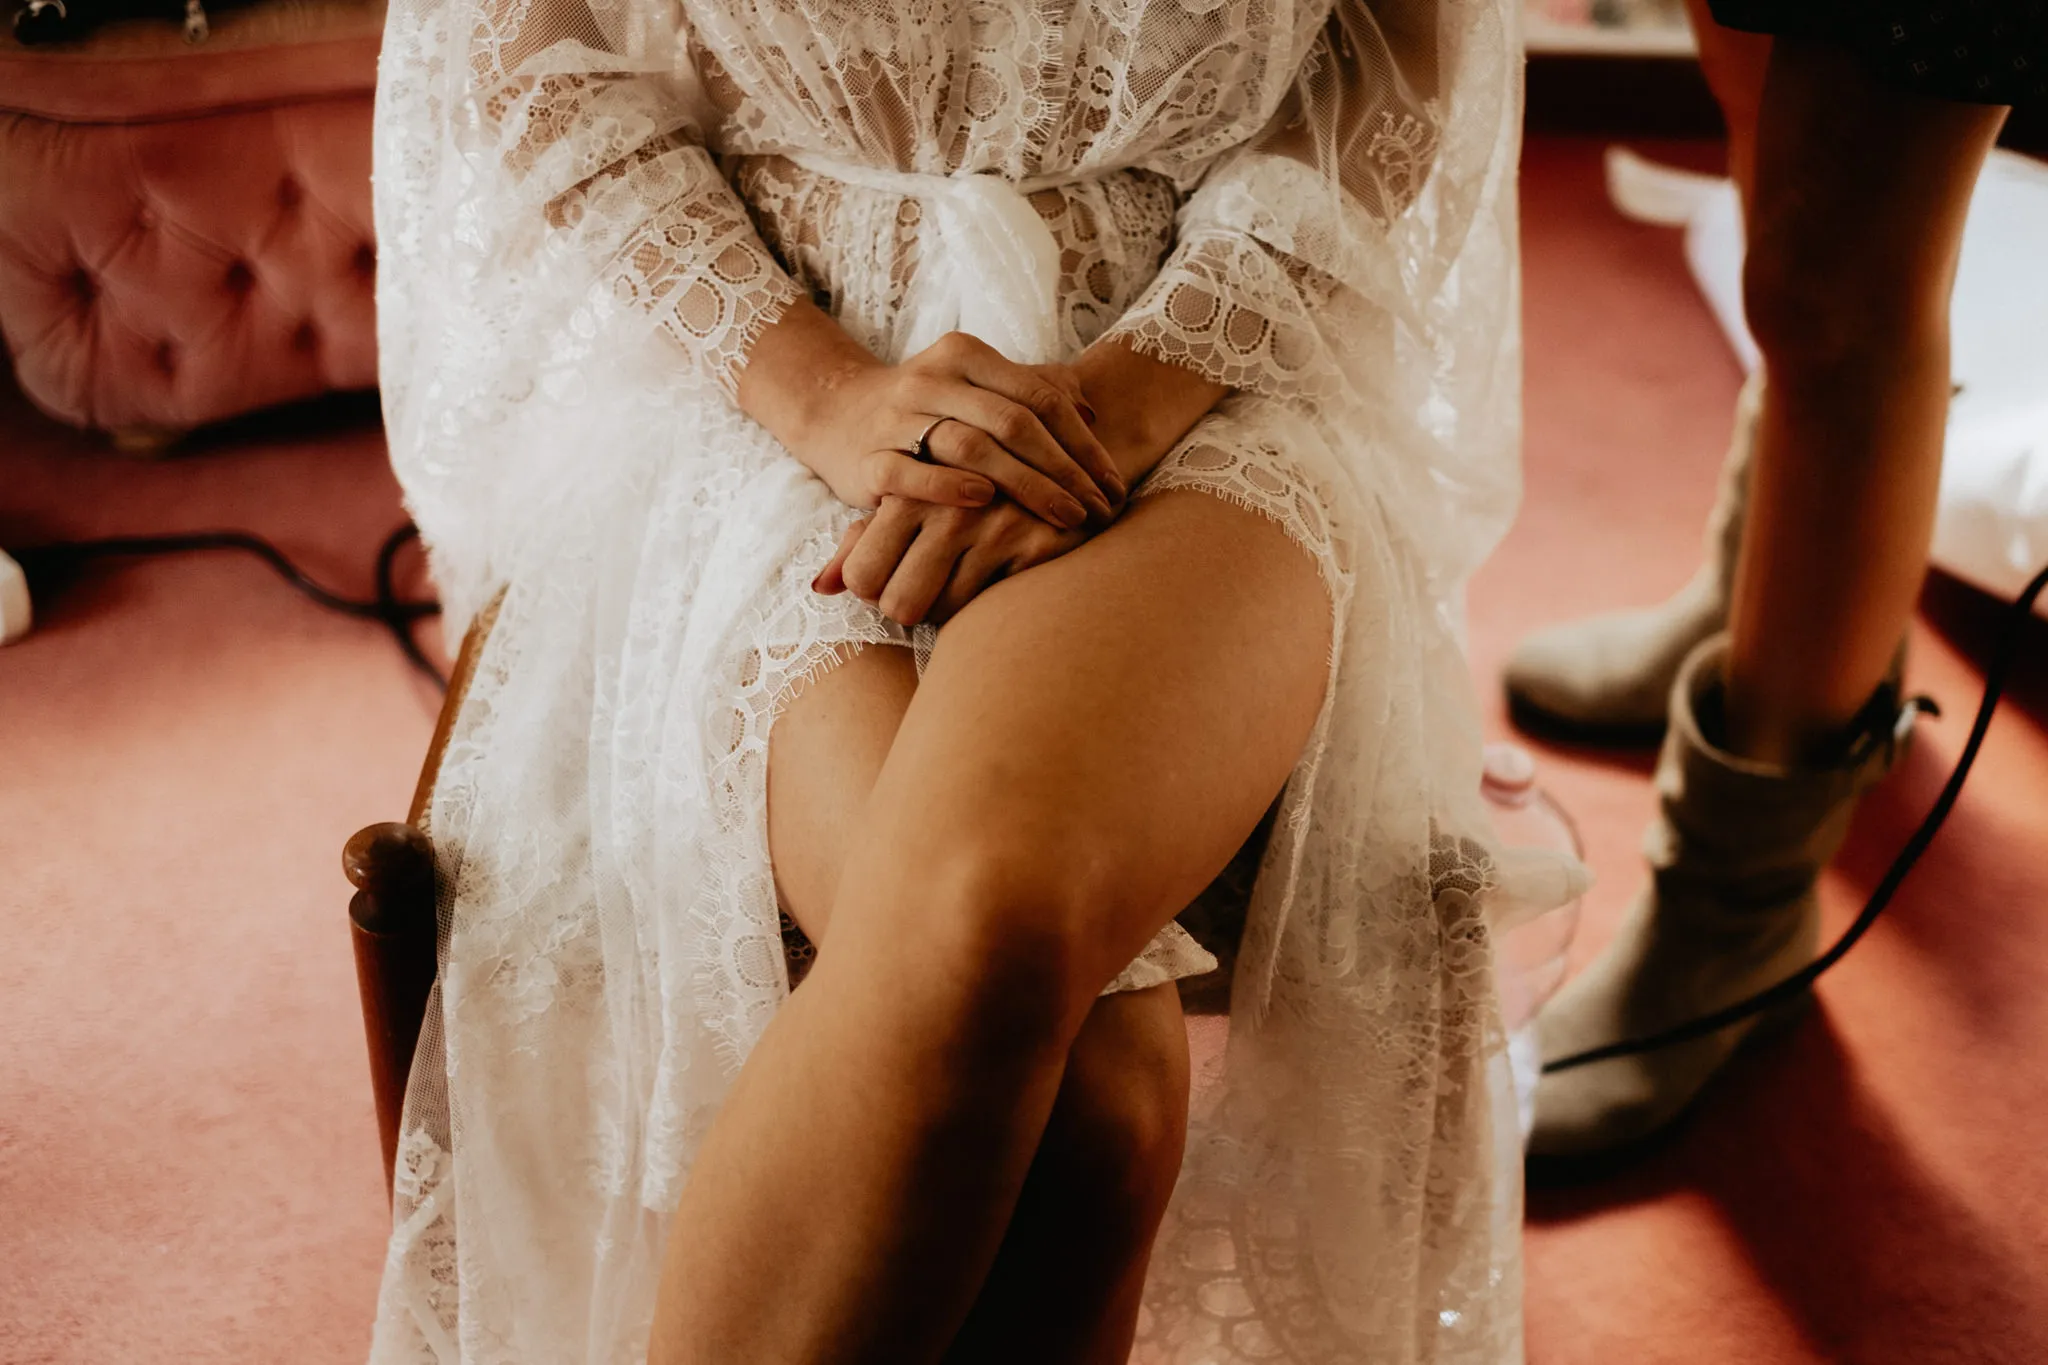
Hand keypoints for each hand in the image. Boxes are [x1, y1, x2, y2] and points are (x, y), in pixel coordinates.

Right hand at [751, 317, 1123, 527]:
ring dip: (1025, 485)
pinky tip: (983, 502)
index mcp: (966, 356)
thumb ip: (1030, 392)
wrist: (836, 415)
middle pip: (1013, 422)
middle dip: (1065, 470)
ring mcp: (897, 418)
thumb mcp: (976, 390)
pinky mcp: (869, 459)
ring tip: (1064, 516)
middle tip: (1099, 509)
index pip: (1039, 395)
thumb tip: (1092, 411)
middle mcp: (932, 379)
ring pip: (970, 446)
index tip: (1113, 483)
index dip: (1083, 442)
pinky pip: (910, 474)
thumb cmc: (927, 409)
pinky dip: (947, 486)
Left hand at [811, 494, 1091, 625]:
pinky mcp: (1038, 543)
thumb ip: (861, 545)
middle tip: (923, 592)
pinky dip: (989, 604)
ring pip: (943, 612)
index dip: (872, 591)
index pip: (861, 575)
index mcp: (908, 492)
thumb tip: (820, 587)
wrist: (1058, 464)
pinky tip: (1000, 576)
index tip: (889, 580)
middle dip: (907, 609)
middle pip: (897, 603)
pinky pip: (990, 606)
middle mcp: (947, 507)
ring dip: (947, 610)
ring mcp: (996, 526)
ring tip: (963, 579)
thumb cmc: (966, 495)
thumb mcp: (910, 506)